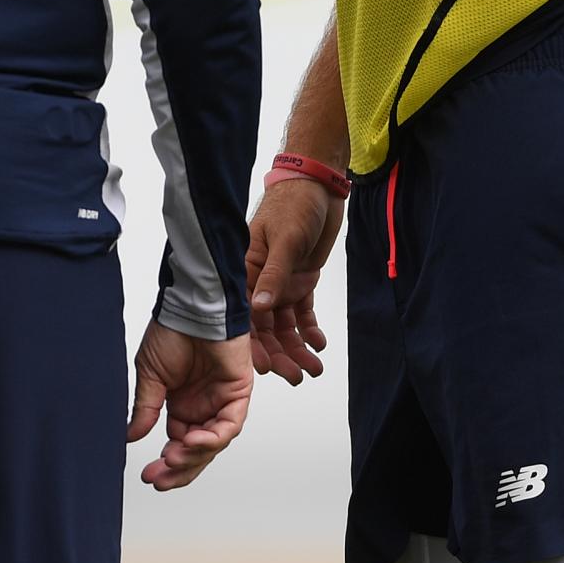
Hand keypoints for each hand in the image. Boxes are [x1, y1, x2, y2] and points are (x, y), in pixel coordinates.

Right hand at [126, 321, 252, 490]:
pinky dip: (212, 437)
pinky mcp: (238, 393)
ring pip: (212, 442)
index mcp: (181, 404)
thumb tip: (133, 437)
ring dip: (194, 455)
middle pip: (196, 451)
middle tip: (160, 479)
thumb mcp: (150, 375)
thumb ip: (146, 408)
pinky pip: (229, 425)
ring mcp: (221, 401)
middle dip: (180, 469)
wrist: (191, 307)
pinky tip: (193, 440)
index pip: (177, 444)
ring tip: (172, 459)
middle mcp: (203, 406)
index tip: (149, 476)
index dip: (166, 463)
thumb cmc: (171, 331)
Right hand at [245, 179, 343, 382]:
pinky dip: (310, 329)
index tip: (262, 367)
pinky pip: (302, 312)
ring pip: (284, 324)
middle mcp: (260, 280)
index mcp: (245, 268)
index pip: (244, 313)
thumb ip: (274, 275)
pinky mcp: (300, 280)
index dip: (251, 342)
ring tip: (313, 367)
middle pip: (265, 326)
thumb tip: (259, 307)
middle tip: (294, 376)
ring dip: (296, 346)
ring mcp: (281, 282)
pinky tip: (319, 344)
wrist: (319, 186)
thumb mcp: (285, 240)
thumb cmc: (295, 204)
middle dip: (279, 352)